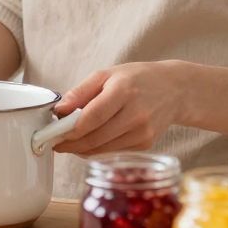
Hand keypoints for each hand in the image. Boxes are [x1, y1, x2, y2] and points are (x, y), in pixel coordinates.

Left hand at [52, 61, 186, 156]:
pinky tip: (91, 141)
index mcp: (123, 92)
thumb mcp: (106, 74)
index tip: (52, 133)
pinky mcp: (146, 145)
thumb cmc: (137, 79)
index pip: (91, 118)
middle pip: (95, 138)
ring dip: (81, 149)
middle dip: (71, 144)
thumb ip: (80, 92)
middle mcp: (136, 115)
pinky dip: (97, 150)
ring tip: (70, 141)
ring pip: (103, 150)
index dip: (69, 130)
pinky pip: (113, 152)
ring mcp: (143, 132)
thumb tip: (58, 111)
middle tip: (56, 142)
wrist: (175, 90)